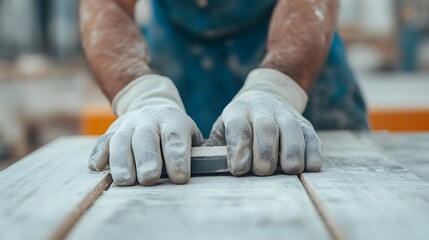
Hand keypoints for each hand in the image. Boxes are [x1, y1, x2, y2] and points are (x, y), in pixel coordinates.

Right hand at [88, 75, 202, 185]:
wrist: (154, 110)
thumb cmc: (176, 134)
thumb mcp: (191, 137)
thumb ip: (197, 154)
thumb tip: (205, 174)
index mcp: (173, 120)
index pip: (175, 138)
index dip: (178, 158)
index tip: (180, 178)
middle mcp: (149, 119)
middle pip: (146, 138)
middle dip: (147, 159)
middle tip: (149, 180)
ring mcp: (128, 124)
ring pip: (121, 140)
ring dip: (122, 161)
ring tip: (126, 182)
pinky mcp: (111, 131)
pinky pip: (102, 141)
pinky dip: (99, 154)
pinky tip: (97, 168)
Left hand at [207, 69, 321, 175]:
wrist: (266, 97)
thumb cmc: (239, 124)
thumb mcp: (222, 129)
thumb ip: (214, 148)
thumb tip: (202, 169)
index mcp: (238, 112)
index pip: (238, 127)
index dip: (239, 148)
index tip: (238, 169)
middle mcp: (263, 110)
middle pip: (266, 128)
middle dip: (265, 152)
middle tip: (263, 171)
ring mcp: (286, 116)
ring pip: (292, 131)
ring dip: (292, 152)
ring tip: (290, 170)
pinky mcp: (305, 124)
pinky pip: (312, 137)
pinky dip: (313, 152)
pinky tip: (309, 166)